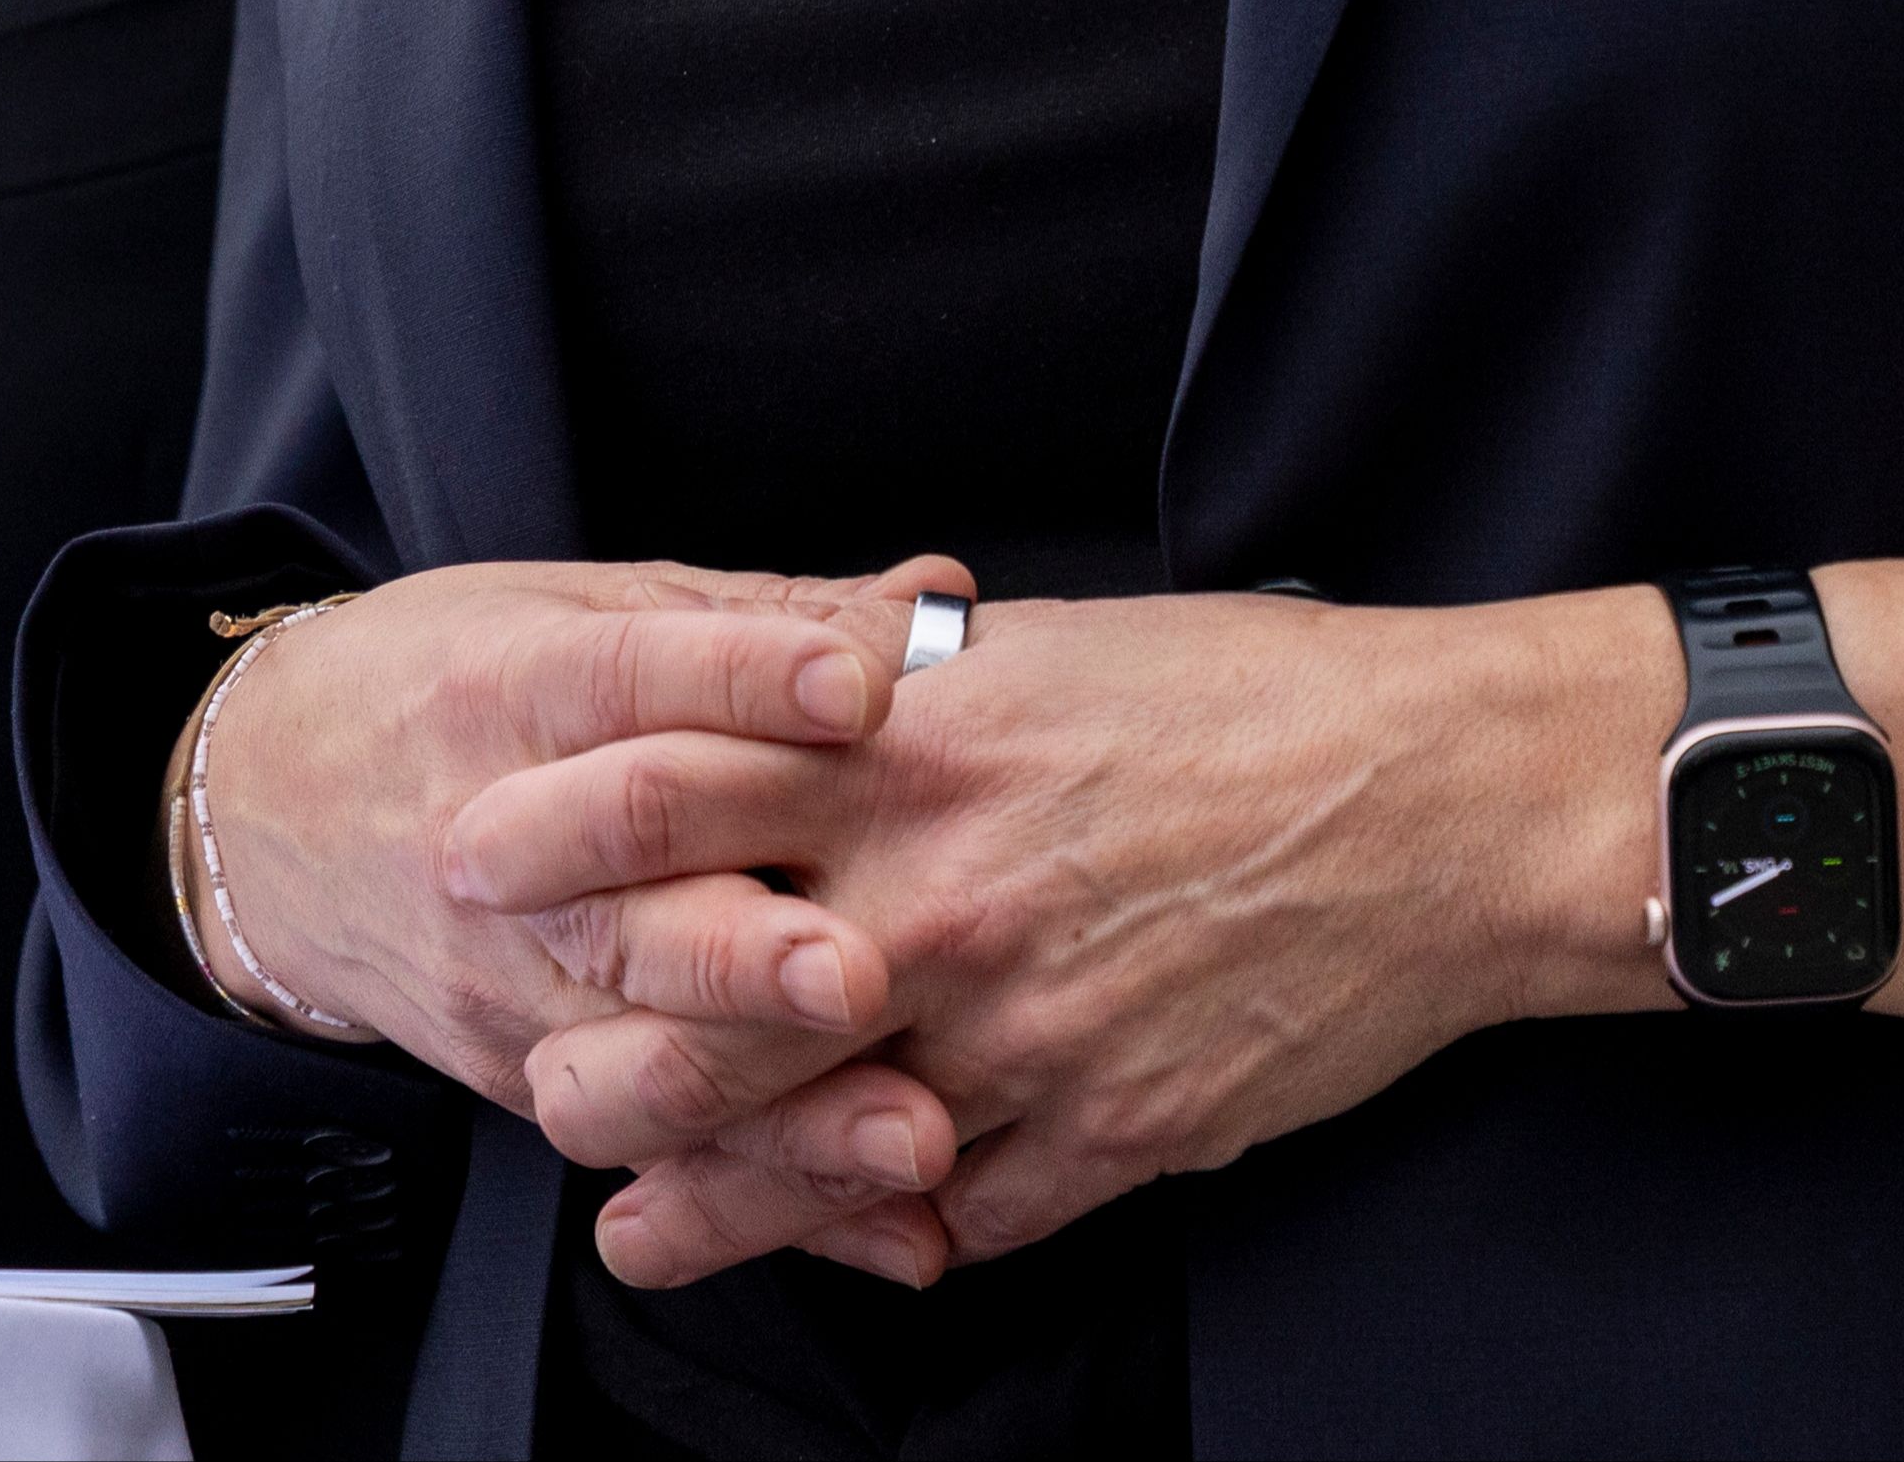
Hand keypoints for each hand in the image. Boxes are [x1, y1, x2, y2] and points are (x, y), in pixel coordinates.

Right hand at [196, 558, 970, 1282]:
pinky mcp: (523, 1071)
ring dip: (786, 1107)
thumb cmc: (447, 686)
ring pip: (644, 1050)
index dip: (746, 677)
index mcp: (510, 688)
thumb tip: (935, 599)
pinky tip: (883, 1223)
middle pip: (625, 894)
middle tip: (863, 969)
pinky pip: (655, 1146)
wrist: (269, 807)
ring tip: (911, 1131)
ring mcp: (507, 976)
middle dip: (752, 947)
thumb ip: (755, 616)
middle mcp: (499, 841)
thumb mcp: (569, 613)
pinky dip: (774, 1198)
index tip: (861, 685)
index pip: (628, 678)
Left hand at [453, 582, 1672, 1282]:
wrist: (1433, 800)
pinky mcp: (1115, 1131)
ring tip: (637, 1232)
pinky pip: (966, 1215)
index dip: (552, 828)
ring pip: (819, 1146)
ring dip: (714, 1200)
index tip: (471, 857)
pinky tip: (852, 1254)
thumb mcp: (1030, 648)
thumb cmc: (1240, 699)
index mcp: (904, 749)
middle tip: (531, 1086)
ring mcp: (1023, 1030)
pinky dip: (895, 1240)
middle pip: (707, 1004)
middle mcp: (936, 894)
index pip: (669, 785)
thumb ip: (888, 675)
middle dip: (598, 1060)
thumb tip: (781, 659)